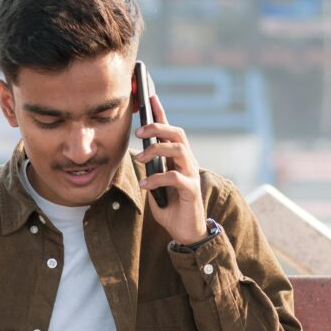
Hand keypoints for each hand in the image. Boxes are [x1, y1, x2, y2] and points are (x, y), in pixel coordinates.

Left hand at [134, 94, 207, 245]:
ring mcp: (192, 175)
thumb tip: (139, 157)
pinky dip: (158, 178)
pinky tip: (145, 184)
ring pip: (179, 150)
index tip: (150, 97)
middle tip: (138, 131)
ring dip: (157, 150)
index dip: (161, 114)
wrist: (186, 233)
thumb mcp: (155, 187)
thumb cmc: (171, 209)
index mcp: (178, 160)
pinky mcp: (192, 191)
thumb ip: (150, 171)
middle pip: (177, 134)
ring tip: (139, 158)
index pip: (171, 132)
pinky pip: (175, 177)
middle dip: (158, 128)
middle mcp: (188, 163)